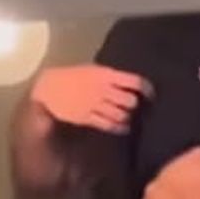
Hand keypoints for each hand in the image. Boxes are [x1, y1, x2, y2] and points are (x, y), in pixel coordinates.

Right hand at [32, 63, 151, 133]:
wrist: (49, 88)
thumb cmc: (71, 77)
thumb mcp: (91, 70)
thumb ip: (109, 77)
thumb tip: (128, 84)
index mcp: (105, 74)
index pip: (134, 81)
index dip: (147, 89)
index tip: (150, 95)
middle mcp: (103, 89)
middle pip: (130, 100)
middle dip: (135, 105)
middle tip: (135, 107)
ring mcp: (95, 104)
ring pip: (122, 114)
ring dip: (128, 117)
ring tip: (129, 118)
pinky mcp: (88, 118)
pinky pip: (110, 125)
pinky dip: (120, 127)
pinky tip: (124, 127)